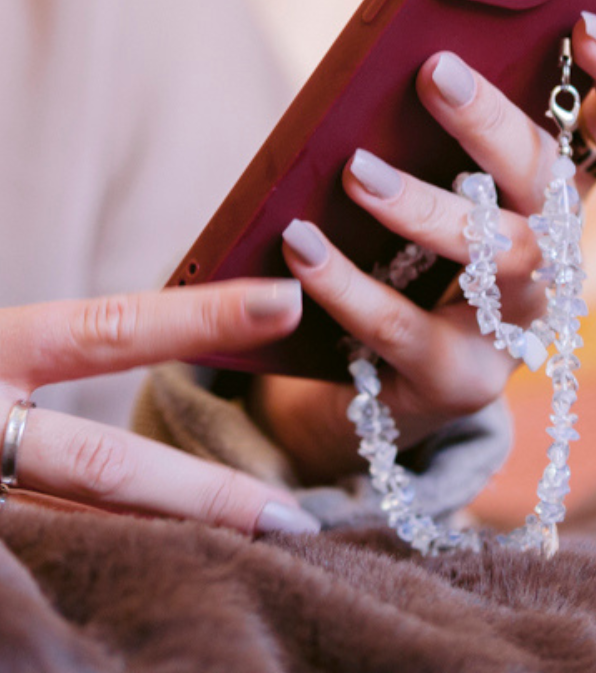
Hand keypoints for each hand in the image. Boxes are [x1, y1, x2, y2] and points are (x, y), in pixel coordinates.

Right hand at [0, 280, 320, 533]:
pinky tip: (180, 567)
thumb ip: (66, 338)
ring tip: (255, 553)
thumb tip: (192, 315)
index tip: (286, 304)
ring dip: (171, 539)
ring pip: (79, 526)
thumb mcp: (0, 339)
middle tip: (291, 515)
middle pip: (104, 465)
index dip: (202, 318)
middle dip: (204, 491)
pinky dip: (120, 559)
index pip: (113, 327)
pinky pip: (50, 556)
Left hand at [257, 12, 595, 482]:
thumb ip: (435, 128)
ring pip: (497, 255)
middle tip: (435, 73)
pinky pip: (408, 328)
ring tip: (356, 170)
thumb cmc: (410, 249)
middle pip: (549, 181)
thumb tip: (397, 51)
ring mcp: (518, 319)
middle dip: (494, 124)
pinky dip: (350, 285)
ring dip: (424, 207)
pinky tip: (302, 247)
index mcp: (554, 187)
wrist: (383, 371)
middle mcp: (553, 249)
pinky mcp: (464, 377)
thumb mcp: (433, 180)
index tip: (588, 27)